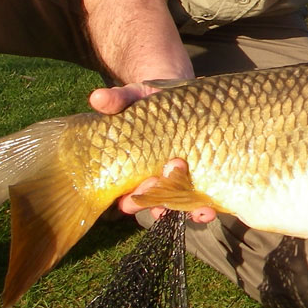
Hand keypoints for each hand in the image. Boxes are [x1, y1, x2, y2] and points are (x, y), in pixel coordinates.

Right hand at [89, 82, 216, 224]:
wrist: (181, 95)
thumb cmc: (150, 99)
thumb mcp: (134, 96)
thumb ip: (118, 99)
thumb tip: (97, 97)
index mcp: (137, 168)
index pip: (130, 193)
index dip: (133, 199)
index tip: (135, 194)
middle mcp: (157, 178)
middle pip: (158, 201)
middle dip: (161, 204)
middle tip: (166, 200)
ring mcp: (180, 178)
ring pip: (182, 202)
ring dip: (189, 211)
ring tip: (199, 212)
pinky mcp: (202, 173)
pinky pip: (203, 194)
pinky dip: (206, 203)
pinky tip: (211, 207)